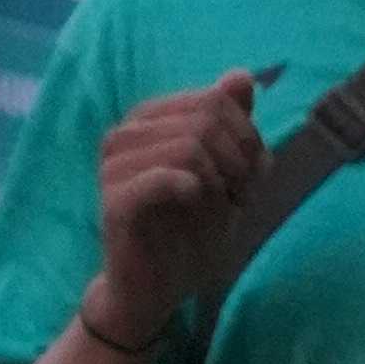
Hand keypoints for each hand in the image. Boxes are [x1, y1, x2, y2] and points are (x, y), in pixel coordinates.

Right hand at [96, 77, 270, 333]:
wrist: (156, 288)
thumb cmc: (189, 230)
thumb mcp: (226, 173)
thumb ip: (232, 124)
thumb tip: (241, 75)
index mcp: (149, 119)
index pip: (215, 99)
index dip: (247, 137)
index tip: (251, 178)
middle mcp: (125, 134)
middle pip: (206, 118)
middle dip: (238, 160)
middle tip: (240, 197)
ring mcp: (114, 166)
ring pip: (189, 145)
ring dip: (220, 182)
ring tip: (221, 209)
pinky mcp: (113, 201)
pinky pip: (162, 176)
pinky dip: (193, 190)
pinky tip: (195, 202)